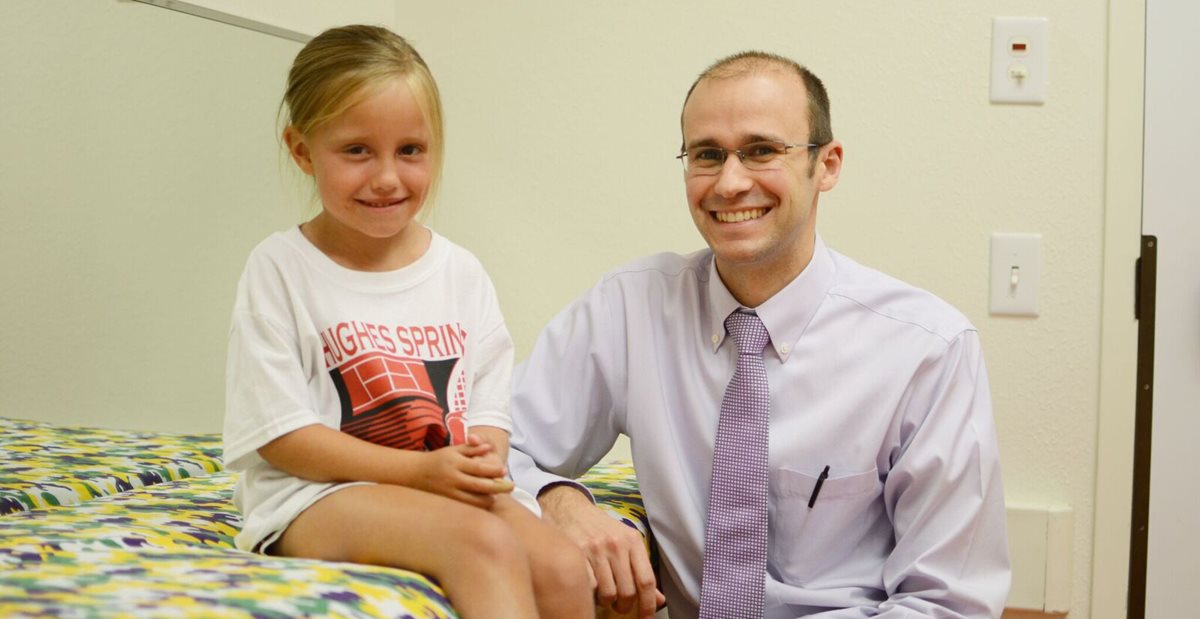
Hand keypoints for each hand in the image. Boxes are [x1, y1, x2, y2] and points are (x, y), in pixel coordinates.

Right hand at [414, 440, 511, 507]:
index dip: (493, 470)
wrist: (415, 474)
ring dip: (488, 499)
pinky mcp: (447, 503)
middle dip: (497, 487)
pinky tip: (483, 502)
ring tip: (495, 495)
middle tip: (510, 486)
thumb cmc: (439, 460)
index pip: (478, 468)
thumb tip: (488, 447)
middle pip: (479, 486)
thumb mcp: (453, 450)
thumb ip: (471, 449)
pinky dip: (477, 507)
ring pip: (474, 501)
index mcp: (455, 463)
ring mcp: (449, 493)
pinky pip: (466, 508)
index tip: (505, 470)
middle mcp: (452, 479)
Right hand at [539, 485, 664, 617]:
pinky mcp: (576, 554)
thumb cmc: (601, 529)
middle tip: (620, 606)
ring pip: (607, 593)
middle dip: (624, 606)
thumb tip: (659, 600)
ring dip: (606, 601)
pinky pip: (588, 587)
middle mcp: (616, 544)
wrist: (570, 509)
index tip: (646, 618)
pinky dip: (590, 594)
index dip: (648, 604)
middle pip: (627, 591)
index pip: (646, 580)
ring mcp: (595, 549)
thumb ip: (641, 570)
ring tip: (603, 594)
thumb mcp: (625, 543)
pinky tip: (589, 587)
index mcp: (632, 541)